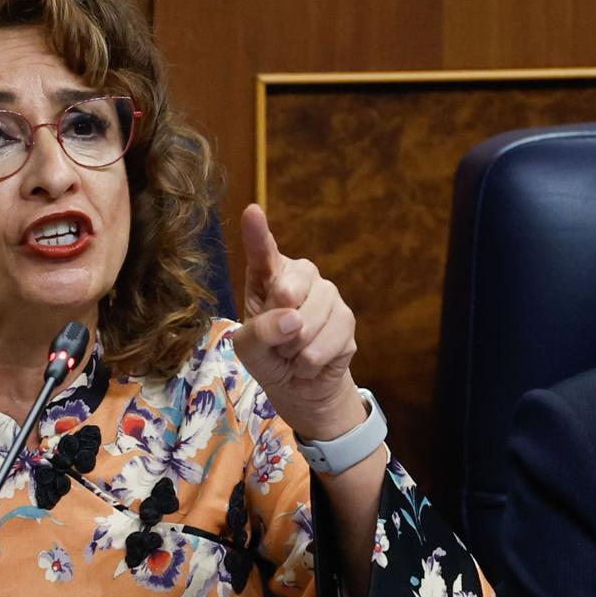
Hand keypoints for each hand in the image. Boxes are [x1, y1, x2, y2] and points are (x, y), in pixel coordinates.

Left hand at [230, 204, 365, 440]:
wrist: (298, 384)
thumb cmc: (267, 355)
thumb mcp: (248, 348)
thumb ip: (259, 332)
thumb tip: (293, 320)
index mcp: (267, 274)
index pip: (263, 251)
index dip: (257, 233)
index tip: (252, 212)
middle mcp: (300, 275)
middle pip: (286, 292)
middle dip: (277, 326)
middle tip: (276, 340)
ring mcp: (327, 293)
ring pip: (306, 324)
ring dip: (293, 350)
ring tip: (292, 351)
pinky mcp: (347, 319)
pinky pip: (324, 345)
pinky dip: (310, 362)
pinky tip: (309, 360)